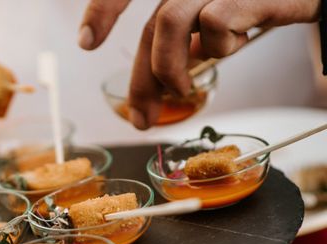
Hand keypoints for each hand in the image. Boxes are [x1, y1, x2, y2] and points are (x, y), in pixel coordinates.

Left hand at [79, 0, 320, 128]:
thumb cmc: (266, 0)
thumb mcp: (222, 18)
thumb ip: (191, 39)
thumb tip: (167, 77)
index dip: (103, 10)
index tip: (86, 42)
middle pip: (151, 28)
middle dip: (141, 82)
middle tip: (140, 121)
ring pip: (169, 23)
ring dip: (171, 69)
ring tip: (183, 90)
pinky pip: (214, 23)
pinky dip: (220, 45)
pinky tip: (240, 41)